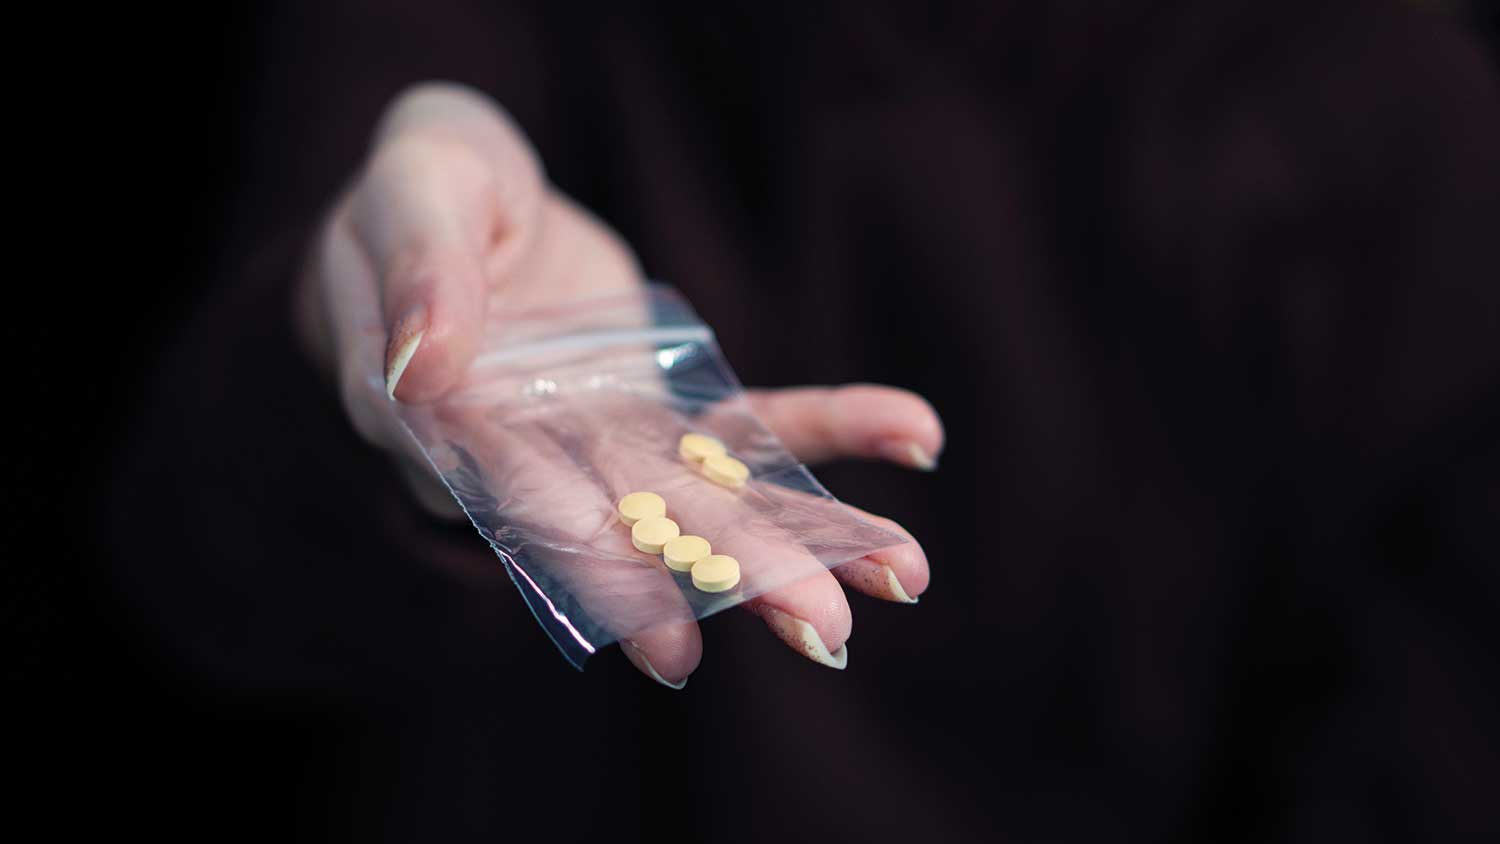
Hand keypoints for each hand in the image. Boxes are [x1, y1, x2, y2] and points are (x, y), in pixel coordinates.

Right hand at [295, 82, 943, 685]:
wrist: (462, 195)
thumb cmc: (415, 190)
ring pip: (707, 500)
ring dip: (805, 538)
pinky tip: (916, 434)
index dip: (591, 561)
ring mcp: (609, 441)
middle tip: (824, 631)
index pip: (521, 502)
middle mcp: (536, 458)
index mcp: (448, 427)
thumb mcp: (408, 194)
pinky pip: (753, 425)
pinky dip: (834, 429)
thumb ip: (420, 269)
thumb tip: (429, 368)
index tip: (671, 627)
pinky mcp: (664, 409)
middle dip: (732, 575)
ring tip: (902, 572)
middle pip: (636, 526)